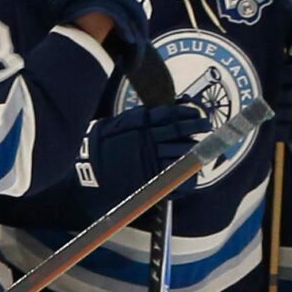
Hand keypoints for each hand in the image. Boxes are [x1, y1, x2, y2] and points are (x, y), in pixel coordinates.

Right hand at [77, 101, 203, 192]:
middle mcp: (148, 143)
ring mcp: (151, 164)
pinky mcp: (151, 183)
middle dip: (197, 129)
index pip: (173, 117)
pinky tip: (193, 172)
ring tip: (201, 149)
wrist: (85, 172)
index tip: (198, 113)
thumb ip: (144, 116)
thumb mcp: (120, 123)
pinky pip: (178, 181)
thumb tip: (173, 107)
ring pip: (183, 156)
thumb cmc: (102, 145)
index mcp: (140, 126)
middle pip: (181, 135)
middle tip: (206, 127)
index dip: (189, 114)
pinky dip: (189, 177)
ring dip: (195, 151)